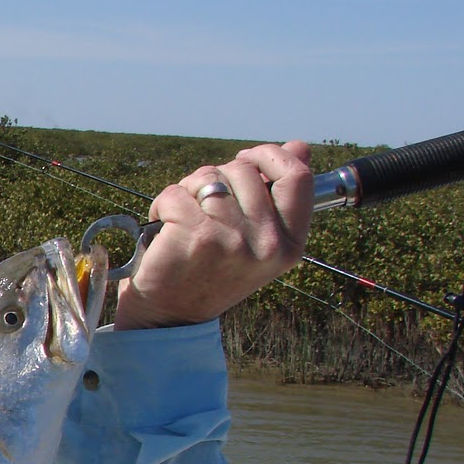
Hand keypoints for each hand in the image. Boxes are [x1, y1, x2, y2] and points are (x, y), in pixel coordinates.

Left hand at [114, 141, 313, 330]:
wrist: (169, 318)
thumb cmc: (210, 273)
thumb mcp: (255, 241)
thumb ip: (277, 195)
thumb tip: (300, 146)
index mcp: (289, 245)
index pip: (297, 177)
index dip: (270, 157)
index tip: (247, 157)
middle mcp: (267, 243)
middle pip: (244, 170)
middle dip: (217, 175)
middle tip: (203, 203)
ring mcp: (232, 238)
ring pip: (208, 176)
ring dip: (188, 189)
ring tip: (182, 217)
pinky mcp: (196, 234)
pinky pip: (176, 192)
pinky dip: (163, 204)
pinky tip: (163, 226)